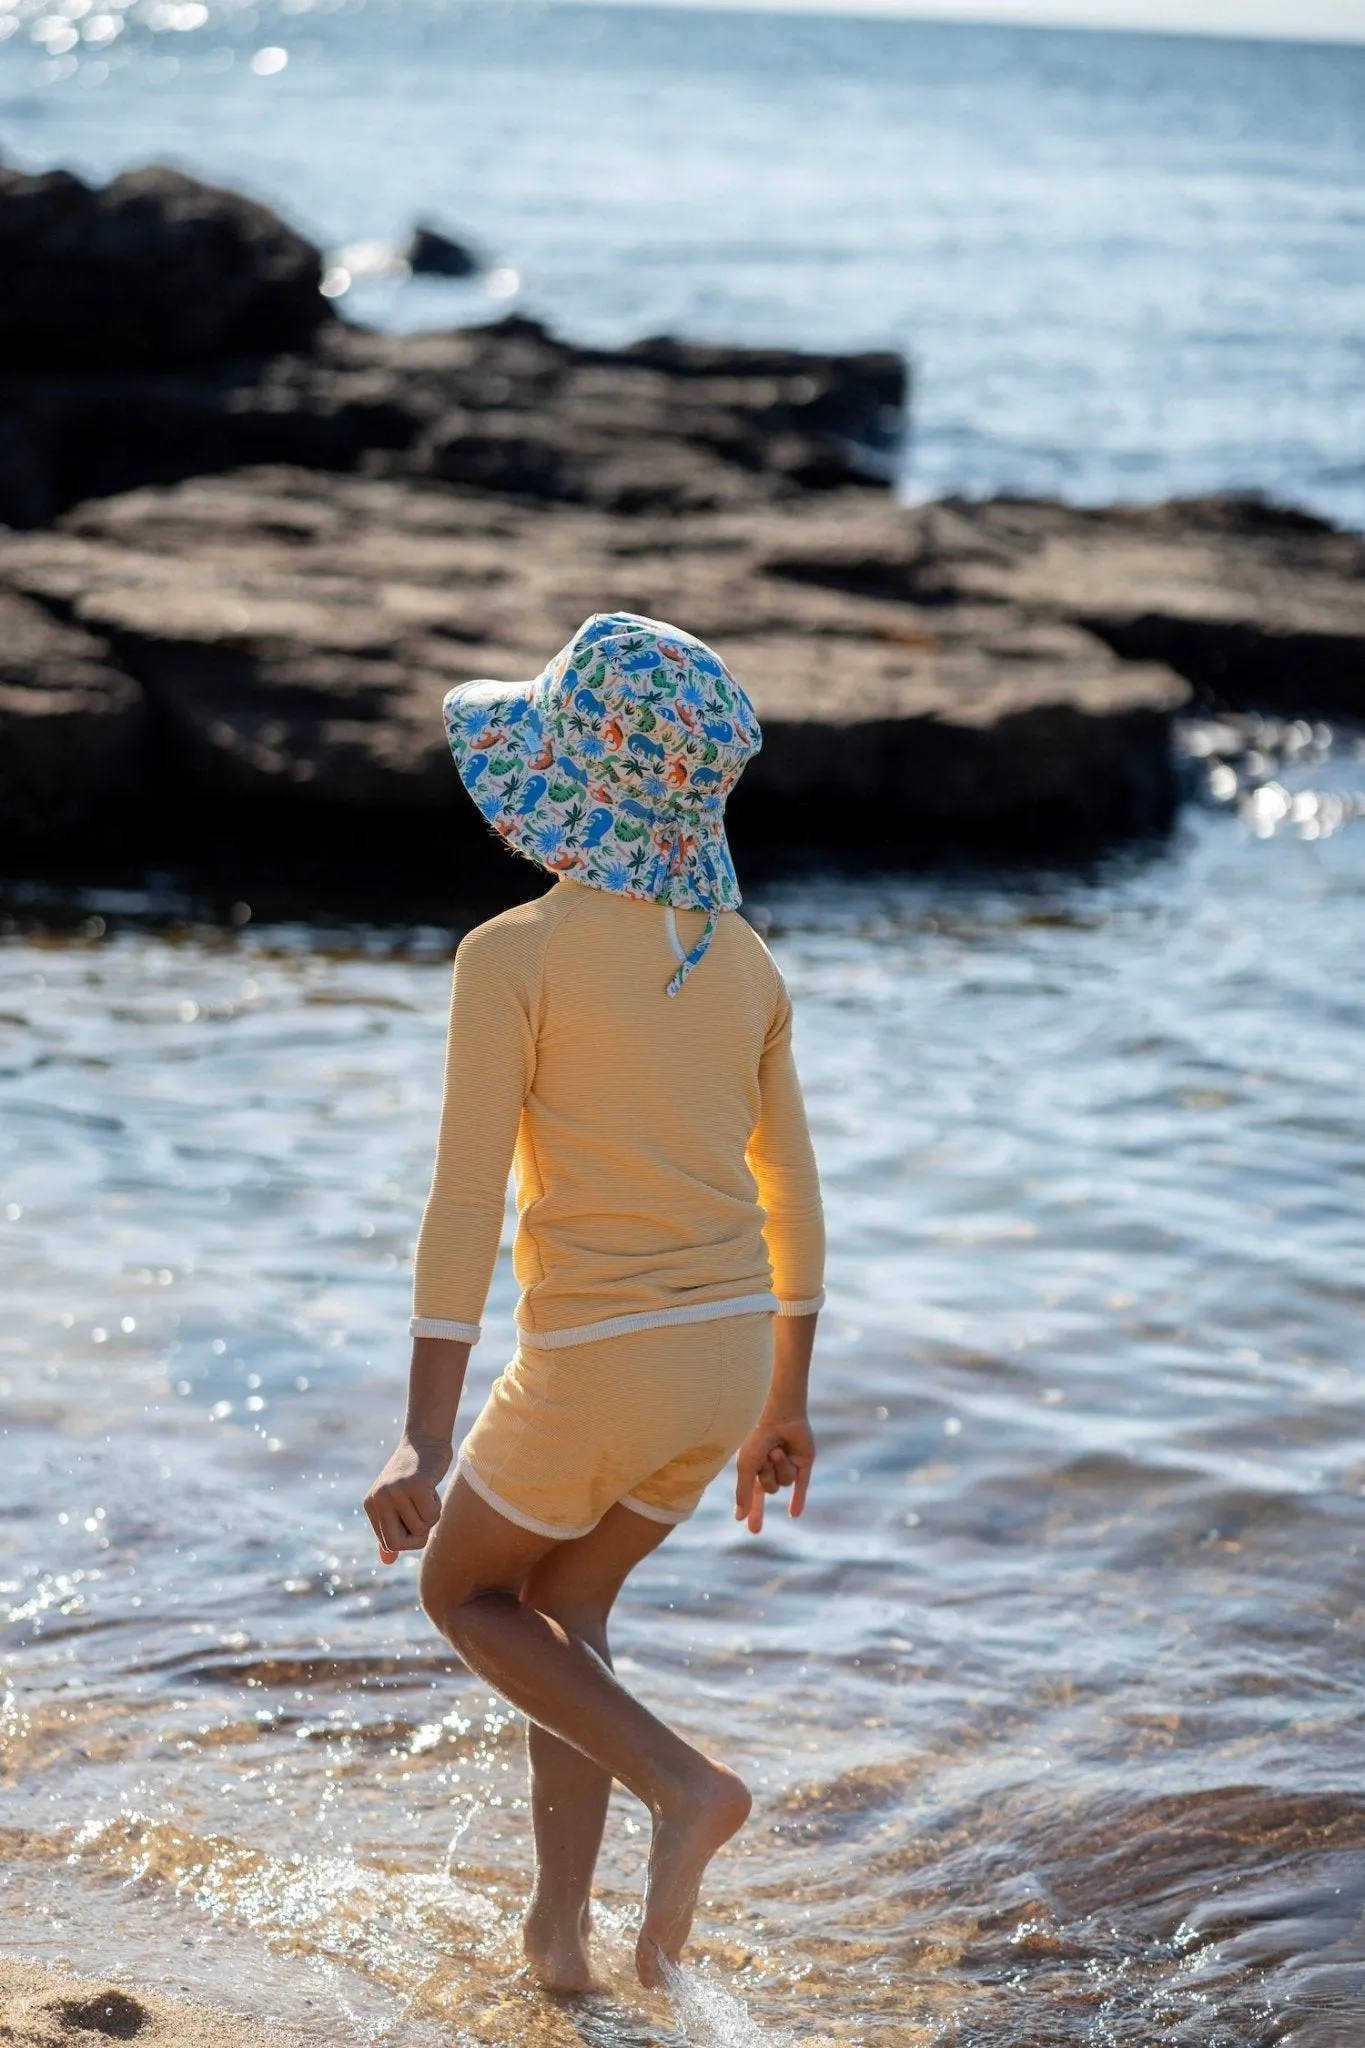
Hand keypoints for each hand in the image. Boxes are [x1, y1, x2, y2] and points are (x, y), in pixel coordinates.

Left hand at [363, 1434, 450, 1563]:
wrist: (425, 1440)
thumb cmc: (414, 1474)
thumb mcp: (397, 1503)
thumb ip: (391, 1530)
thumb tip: (386, 1562)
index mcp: (371, 1504)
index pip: (390, 1543)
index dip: (409, 1539)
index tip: (415, 1520)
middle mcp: (379, 1498)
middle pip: (399, 1542)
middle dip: (419, 1536)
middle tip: (424, 1513)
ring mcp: (396, 1491)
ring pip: (421, 1527)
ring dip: (431, 1514)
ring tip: (426, 1492)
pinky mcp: (415, 1485)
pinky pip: (432, 1515)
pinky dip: (437, 1505)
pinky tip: (432, 1486)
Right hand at [735, 1413, 814, 1532]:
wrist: (779, 1416)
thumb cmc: (757, 1437)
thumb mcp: (746, 1467)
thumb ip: (743, 1492)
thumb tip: (740, 1518)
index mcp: (755, 1468)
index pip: (753, 1497)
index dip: (753, 1512)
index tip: (752, 1530)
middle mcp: (771, 1468)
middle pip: (771, 1488)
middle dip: (768, 1474)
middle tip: (767, 1454)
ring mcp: (788, 1465)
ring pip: (786, 1482)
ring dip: (781, 1467)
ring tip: (779, 1449)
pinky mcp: (804, 1463)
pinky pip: (802, 1486)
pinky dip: (799, 1499)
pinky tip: (795, 1514)